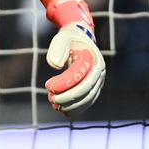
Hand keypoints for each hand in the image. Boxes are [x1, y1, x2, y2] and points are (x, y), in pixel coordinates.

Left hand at [44, 0, 104, 114]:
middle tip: (51, 99)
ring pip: (87, 99)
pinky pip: (87, 101)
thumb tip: (56, 66)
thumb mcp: (62, 38)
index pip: (81, 77)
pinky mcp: (94, 88)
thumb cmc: (69, 38)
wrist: (79, 39)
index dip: (65, 84)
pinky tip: (64, 111)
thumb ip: (57, 48)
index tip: (48, 86)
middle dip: (68, 98)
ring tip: (55, 106)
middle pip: (85, 91)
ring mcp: (98, 81)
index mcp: (94, 59)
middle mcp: (99, 72)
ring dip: (72, 105)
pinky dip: (76, 108)